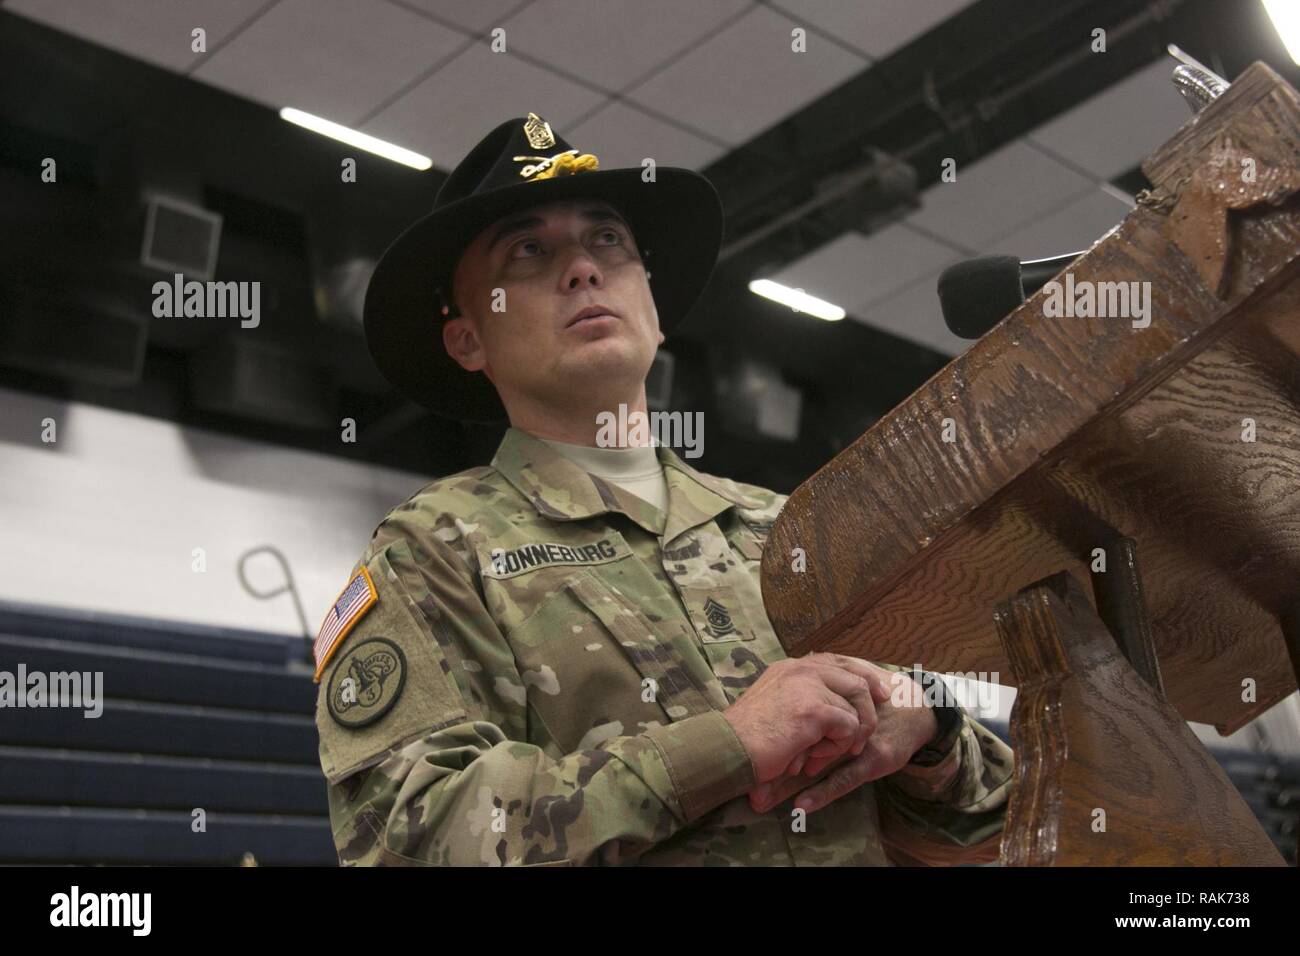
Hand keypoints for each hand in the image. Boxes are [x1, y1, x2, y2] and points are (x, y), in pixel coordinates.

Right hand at [722, 654, 890, 781]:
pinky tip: (814, 756)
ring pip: (854, 708)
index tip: (879, 691)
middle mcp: (802, 669)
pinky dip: (838, 746)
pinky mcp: (816, 709)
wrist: (728, 747)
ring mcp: (809, 686)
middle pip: (856, 677)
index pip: (838, 661)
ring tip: (828, 752)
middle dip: (871, 701)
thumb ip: (799, 698)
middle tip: (876, 721)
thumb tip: (831, 709)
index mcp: (791, 666)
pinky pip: (848, 727)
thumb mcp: (774, 705)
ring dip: (848, 735)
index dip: (863, 675)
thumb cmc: (746, 735)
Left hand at [747, 672, 938, 814]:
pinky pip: (844, 778)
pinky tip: (802, 806)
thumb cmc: (876, 701)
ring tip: (760, 799)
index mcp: (826, 701)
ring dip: (787, 782)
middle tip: (742, 782)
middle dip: (769, 762)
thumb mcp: (845, 691)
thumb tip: (774, 706)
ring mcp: (855, 740)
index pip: (789, 721)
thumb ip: (815, 698)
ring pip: (815, 762)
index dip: (764, 738)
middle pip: (795, 741)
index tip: (737, 755)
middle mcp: (837, 719)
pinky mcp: (873, 758)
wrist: (919, 706)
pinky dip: (822, 792)